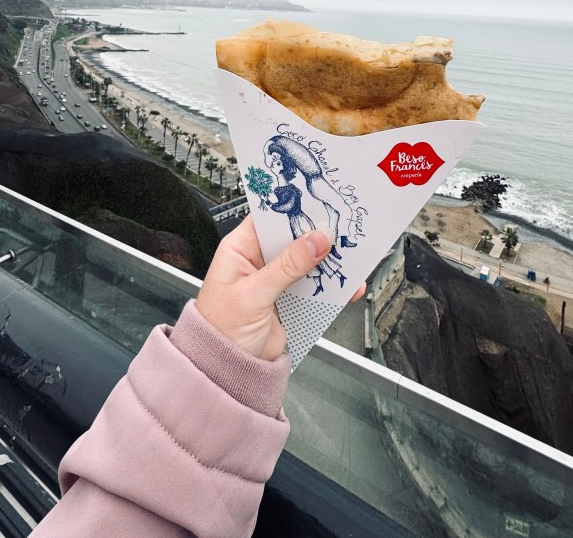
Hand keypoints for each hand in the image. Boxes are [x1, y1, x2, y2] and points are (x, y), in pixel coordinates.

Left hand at [196, 215, 364, 361]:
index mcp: (241, 248)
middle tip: (344, 227)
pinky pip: (315, 286)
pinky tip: (347, 287)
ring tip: (352, 257)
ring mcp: (276, 279)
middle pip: (294, 236)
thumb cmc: (219, 330)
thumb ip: (287, 267)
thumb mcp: (254, 294)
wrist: (225, 372)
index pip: (270, 216)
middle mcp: (259, 260)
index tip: (319, 200)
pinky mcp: (290, 299)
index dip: (294, 206)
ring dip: (330, 261)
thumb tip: (317, 239)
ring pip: (309, 261)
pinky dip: (332, 287)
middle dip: (319, 233)